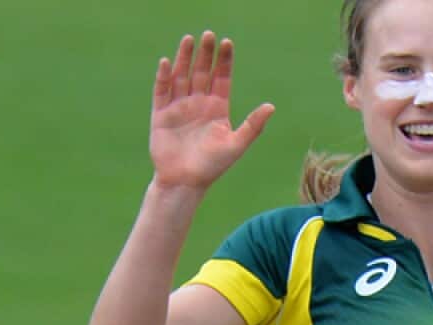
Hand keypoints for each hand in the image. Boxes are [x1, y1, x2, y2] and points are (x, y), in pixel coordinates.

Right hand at [149, 32, 274, 190]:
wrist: (185, 181)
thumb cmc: (213, 166)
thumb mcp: (236, 144)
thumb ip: (253, 125)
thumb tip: (271, 106)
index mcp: (218, 109)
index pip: (222, 78)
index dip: (224, 61)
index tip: (227, 43)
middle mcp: (199, 104)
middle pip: (202, 72)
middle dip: (205, 54)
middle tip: (208, 34)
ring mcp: (179, 107)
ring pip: (182, 76)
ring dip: (184, 58)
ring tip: (188, 40)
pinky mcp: (161, 114)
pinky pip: (162, 91)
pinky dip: (164, 77)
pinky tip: (167, 62)